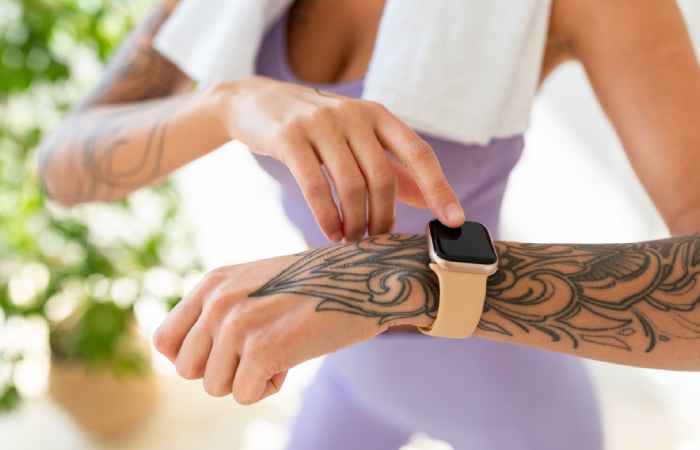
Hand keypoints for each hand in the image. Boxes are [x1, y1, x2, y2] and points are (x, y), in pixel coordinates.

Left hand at [153, 234, 436, 404]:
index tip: (224, 356)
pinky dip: (270, 386)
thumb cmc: (314, 287)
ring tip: (282, 348)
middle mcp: (218, 300)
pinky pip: (244, 394)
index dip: (192, 359)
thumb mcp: (255, 286)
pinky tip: (294, 357)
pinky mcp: (263, 348)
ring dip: (249, 378)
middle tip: (259, 352)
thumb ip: (218, 313)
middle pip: (188, 371)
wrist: (365, 278)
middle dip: (223, 371)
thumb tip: (183, 364)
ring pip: (215, 386)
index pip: (165, 342)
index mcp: (213, 283)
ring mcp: (238, 323)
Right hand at [208, 76, 464, 241]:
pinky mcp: (290, 138)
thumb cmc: (316, 128)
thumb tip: (431, 201)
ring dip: (354, 222)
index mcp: (378, 115)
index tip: (454, 220)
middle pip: (383, 177)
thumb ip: (393, 167)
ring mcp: (320, 124)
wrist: (256, 102)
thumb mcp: (357, 139)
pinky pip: (315, 186)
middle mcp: (354, 115)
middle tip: (377, 240)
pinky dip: (326, 216)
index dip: (439, 188)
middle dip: (383, 217)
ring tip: (351, 240)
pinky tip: (330, 232)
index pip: (419, 153)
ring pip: (351, 185)